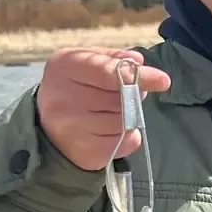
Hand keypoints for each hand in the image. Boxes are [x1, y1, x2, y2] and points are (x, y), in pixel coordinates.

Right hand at [36, 48, 170, 172]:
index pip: (106, 73)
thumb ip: (113, 58)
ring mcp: (71, 130)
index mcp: (64, 66)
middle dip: (132, 96)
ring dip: (128, 116)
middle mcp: (62, 99)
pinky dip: (127, 136)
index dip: (138, 77)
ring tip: (113, 111)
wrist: (48, 125)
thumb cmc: (74, 85)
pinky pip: (124, 142)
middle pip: (119, 99)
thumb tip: (138, 62)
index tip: (163, 81)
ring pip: (124, 122)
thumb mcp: (87, 60)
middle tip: (126, 94)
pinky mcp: (83, 154)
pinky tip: (110, 130)